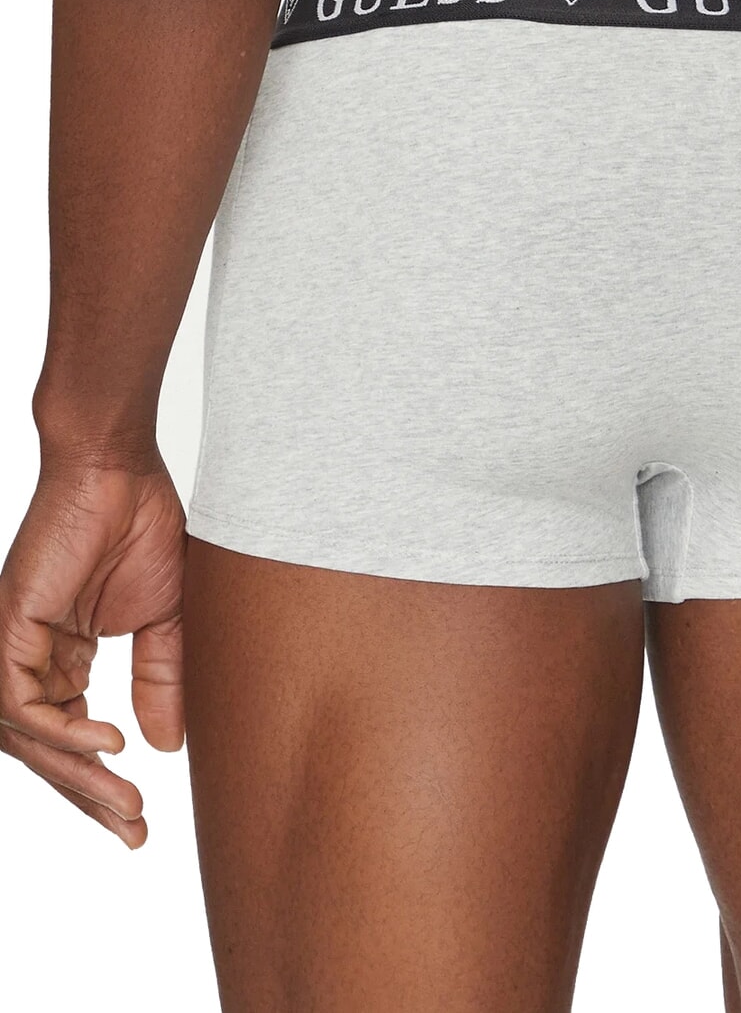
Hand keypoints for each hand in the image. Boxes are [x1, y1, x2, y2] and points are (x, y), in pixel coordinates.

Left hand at [0, 451, 185, 845]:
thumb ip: (159, 680)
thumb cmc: (142, 524)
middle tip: (132, 831)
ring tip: (124, 801)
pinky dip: (60, 732)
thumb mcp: (164, 618)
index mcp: (62, 655)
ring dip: (77, 774)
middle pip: (47, 749)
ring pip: (27, 737)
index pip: (70, 737)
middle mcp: (31, 657)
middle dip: (89, 795)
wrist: (120, 468)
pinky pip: (20, 703)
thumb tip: (165, 746)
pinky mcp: (8, 627)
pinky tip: (106, 744)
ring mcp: (14, 643)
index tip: (139, 821)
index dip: (100, 782)